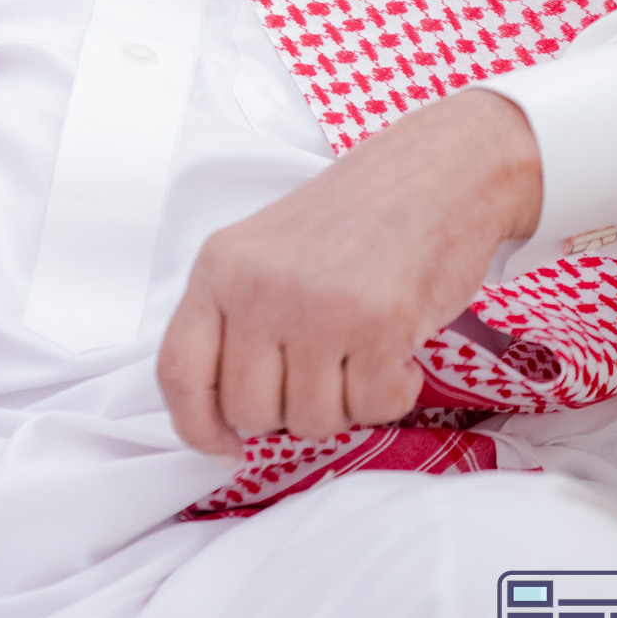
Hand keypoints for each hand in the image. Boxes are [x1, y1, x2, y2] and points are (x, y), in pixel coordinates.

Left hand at [156, 88, 541, 457]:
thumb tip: (220, 420)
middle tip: (325, 369)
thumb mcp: (267, 253)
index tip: (225, 446)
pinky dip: (393, 393)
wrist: (437, 171)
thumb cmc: (355, 219)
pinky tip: (398, 350)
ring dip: (346, 403)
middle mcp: (258, 285)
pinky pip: (374, 408)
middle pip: (249, 410)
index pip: (178, 371)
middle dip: (291, 409)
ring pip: (312, 420)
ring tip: (362, 349)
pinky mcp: (379, 323)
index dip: (197, 425)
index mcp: (219, 266)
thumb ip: (235, 320)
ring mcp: (318, 305)